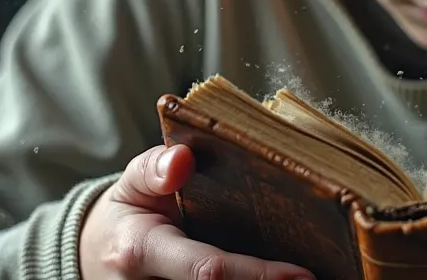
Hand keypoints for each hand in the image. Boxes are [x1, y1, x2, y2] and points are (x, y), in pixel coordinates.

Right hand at [80, 144, 314, 279]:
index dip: (256, 275)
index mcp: (143, 251)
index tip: (303, 275)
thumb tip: (183, 159)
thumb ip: (155, 168)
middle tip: (325, 278)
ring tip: (323, 278)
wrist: (100, 255)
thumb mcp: (131, 182)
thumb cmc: (130, 212)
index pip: (207, 269)